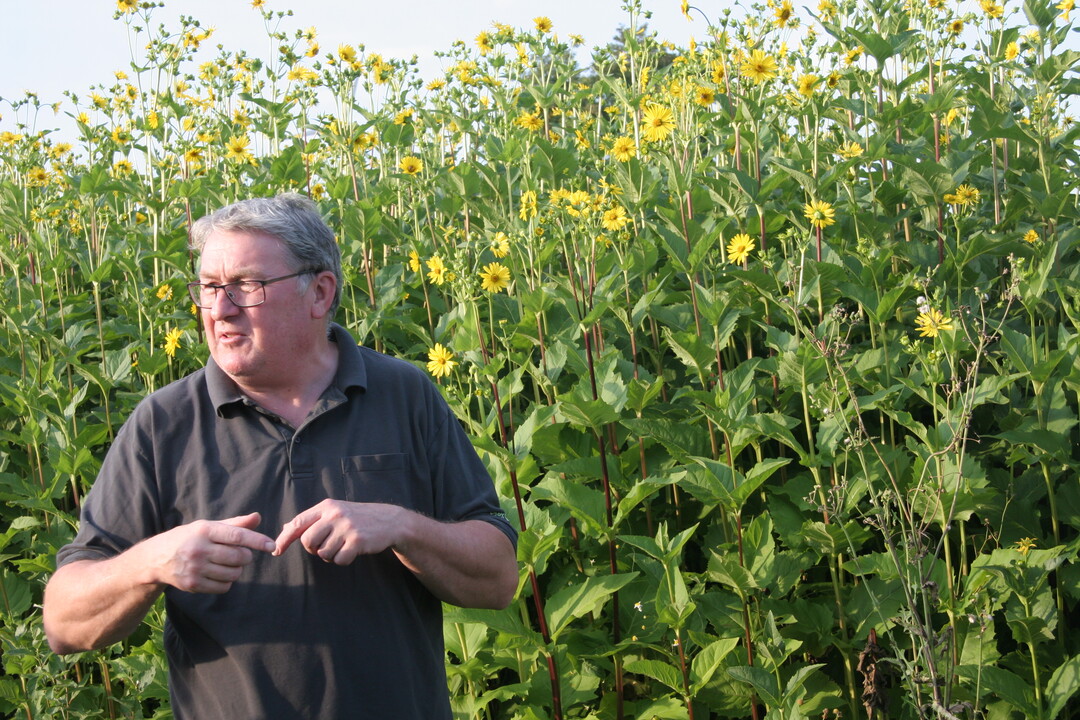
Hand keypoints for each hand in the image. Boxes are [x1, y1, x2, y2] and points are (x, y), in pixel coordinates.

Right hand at [148, 512, 275, 592]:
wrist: (156, 558)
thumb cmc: (189, 538)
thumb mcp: (207, 526)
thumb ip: (234, 524)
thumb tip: (257, 517)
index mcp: (204, 530)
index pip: (236, 535)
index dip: (257, 541)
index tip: (271, 545)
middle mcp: (199, 549)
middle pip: (239, 557)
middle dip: (246, 556)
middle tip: (239, 554)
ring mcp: (195, 568)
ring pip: (233, 574)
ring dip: (236, 570)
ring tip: (226, 563)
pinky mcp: (192, 585)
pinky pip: (224, 587)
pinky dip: (227, 582)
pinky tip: (217, 574)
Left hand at [273, 500, 406, 564]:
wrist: (390, 521)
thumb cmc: (358, 518)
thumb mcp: (335, 512)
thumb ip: (312, 520)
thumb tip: (287, 528)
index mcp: (327, 506)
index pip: (298, 522)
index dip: (285, 538)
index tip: (276, 551)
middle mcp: (335, 514)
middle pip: (308, 541)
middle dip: (314, 549)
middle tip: (327, 546)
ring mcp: (346, 526)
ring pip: (323, 553)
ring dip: (331, 555)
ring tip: (343, 546)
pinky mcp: (357, 540)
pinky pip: (339, 559)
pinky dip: (344, 559)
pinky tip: (353, 551)